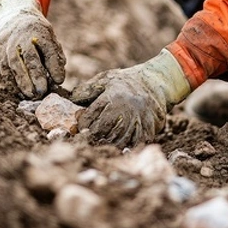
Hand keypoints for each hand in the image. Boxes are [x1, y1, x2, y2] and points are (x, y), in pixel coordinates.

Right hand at [0, 0, 65, 98]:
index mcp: (38, 30)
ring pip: (11, 65)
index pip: (48, 49)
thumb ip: (55, 56)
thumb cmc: (37, 34)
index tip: (59, 81)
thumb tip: (57, 79)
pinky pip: (0, 68)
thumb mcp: (50, 38)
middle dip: (34, 77)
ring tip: (29, 95)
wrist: (14, 17)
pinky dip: (9, 80)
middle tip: (41, 92)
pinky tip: (17, 90)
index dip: (54, 66)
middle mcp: (20, 35)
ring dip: (20, 82)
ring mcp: (4, 42)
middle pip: (27, 58)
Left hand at [71, 49, 190, 147]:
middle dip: (91, 137)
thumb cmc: (126, 81)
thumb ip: (88, 89)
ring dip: (106, 145)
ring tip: (101, 144)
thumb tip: (71, 101)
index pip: (89, 117)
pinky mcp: (148, 128)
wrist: (155, 82)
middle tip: (86, 140)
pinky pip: (135, 144)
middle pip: (101, 131)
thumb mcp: (105, 79)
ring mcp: (137, 120)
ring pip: (117, 140)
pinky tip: (119, 148)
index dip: (81, 125)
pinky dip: (126, 148)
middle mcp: (124, 109)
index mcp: (111, 97)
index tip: (78, 128)